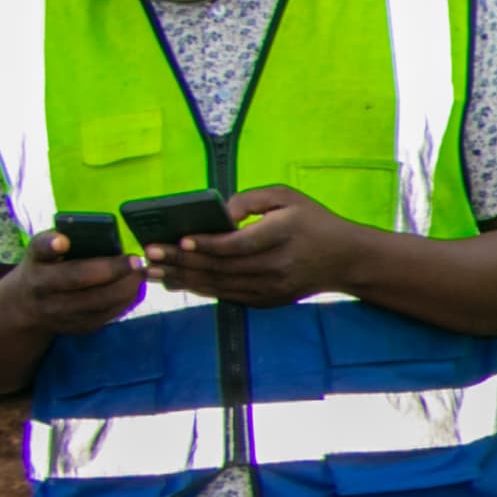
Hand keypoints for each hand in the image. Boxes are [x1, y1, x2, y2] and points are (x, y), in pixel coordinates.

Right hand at [2, 230, 145, 337]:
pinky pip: (108, 314)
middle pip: (78, 279)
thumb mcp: (42, 252)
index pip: (41, 251)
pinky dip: (126, 299)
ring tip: (140, 272)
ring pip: (99, 301)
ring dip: (126, 286)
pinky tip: (134, 287)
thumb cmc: (45, 268)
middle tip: (136, 261)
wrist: (28, 306)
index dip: (51, 246)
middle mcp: (43, 290)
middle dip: (112, 269)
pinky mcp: (78, 326)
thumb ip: (60, 242)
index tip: (63, 241)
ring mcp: (59, 313)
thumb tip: (93, 235)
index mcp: (36, 263)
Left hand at [143, 188, 377, 307]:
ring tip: (154, 271)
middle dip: (182, 261)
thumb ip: (250, 200)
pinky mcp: (269, 300)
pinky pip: (228, 296)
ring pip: (221, 285)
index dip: (207, 243)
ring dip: (184, 278)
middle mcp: (278, 265)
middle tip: (150, 255)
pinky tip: (178, 281)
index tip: (179, 239)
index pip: (239, 243)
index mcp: (284, 234)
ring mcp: (273, 287)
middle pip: (222, 267)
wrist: (346, 258)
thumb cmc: (312, 220)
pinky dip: (200, 289)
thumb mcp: (287, 196)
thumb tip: (216, 214)